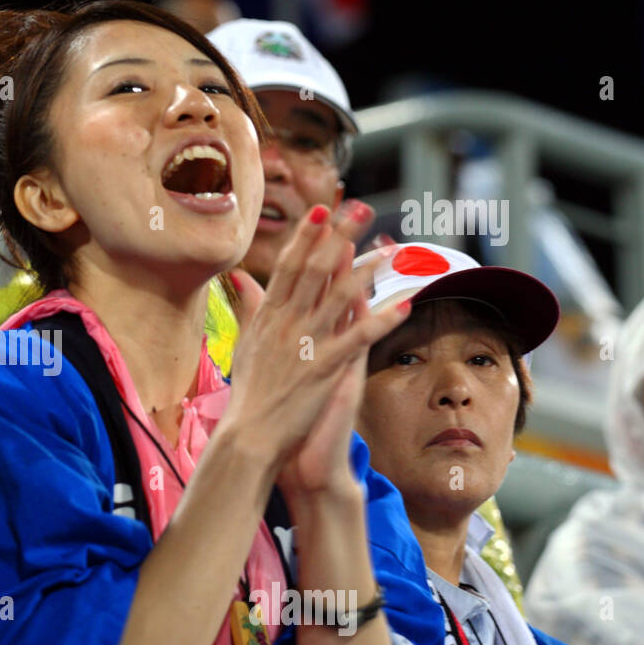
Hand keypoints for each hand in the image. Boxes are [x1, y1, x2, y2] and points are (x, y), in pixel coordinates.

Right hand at [224, 200, 407, 471]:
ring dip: (366, 270)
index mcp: (267, 318)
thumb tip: (241, 276)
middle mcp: (286, 325)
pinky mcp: (323, 369)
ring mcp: (305, 346)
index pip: (288, 268)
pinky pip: (357, 339)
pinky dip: (380, 321)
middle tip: (358, 208)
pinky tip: (402, 305)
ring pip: (338, 298)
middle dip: (337, 237)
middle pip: (314, 271)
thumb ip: (249, 307)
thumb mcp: (245, 344)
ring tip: (390, 249)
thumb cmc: (248, 394)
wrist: (248, 436)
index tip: (321, 210)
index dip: (305, 237)